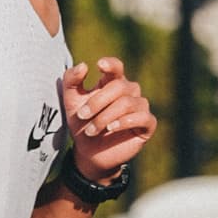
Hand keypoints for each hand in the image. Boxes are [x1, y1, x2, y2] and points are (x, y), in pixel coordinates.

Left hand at [62, 58, 157, 184]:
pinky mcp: (147, 125)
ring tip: (91, 130)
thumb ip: (71, 81)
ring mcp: (140, 108)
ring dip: (106, 116)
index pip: (117, 67)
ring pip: (128, 103)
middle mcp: (130, 92)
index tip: (99, 65)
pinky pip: (143, 117)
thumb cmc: (82, 124)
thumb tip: (83, 65)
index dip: (111, 64)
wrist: (89, 153)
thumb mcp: (71, 102)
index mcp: (113, 83)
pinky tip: (111, 128)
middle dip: (98, 101)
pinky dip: (125, 122)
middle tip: (82, 116)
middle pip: (120, 86)